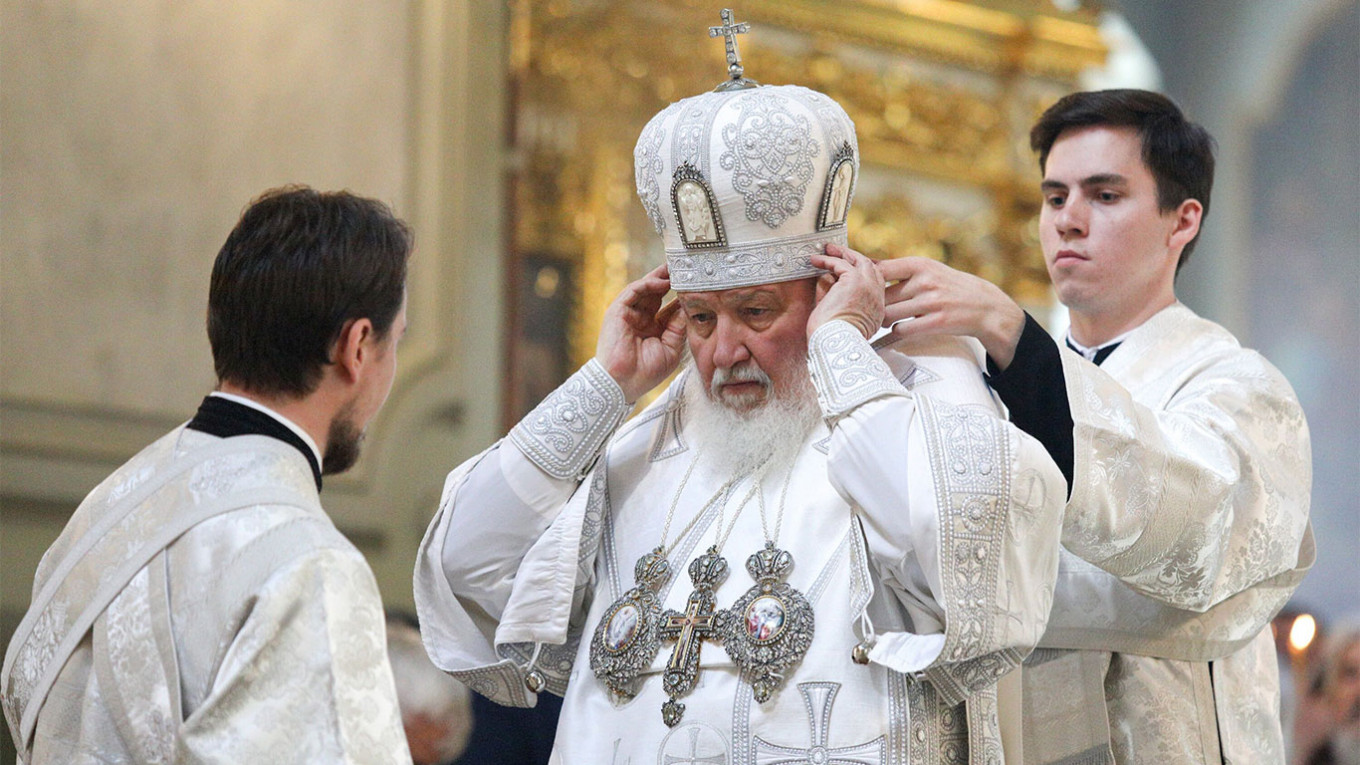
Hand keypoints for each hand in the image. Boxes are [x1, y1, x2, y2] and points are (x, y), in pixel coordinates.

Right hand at [594, 263, 687, 401]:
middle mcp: (640, 319)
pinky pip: (633, 291)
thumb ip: (679, 327)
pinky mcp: (617, 311)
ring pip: (644, 289)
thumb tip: (689, 307)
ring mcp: (628, 314)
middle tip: (685, 268)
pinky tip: (662, 282)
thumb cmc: (645, 373)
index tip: (696, 286)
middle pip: (656, 294)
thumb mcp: (671, 348)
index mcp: (652, 330)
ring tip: (676, 270)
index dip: (680, 296)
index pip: (668, 307)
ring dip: (660, 278)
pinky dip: (647, 284)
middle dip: (670, 280)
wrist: (623, 383)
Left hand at [808, 244, 884, 338]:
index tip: (847, 270)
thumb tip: (825, 278)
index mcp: (876, 311)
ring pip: (859, 262)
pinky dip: (828, 260)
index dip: (862, 275)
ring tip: (828, 249)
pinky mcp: (855, 281)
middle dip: (854, 258)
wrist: (835, 345)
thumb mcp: (838, 318)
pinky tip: (816, 260)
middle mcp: (876, 298)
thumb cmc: (833, 340)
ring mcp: (868, 288)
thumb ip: (835, 298)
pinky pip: (841, 264)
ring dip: (842, 254)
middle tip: (839, 253)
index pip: (874, 285)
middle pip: (871, 269)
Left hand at [879, 257, 1025, 368]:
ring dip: (883, 320)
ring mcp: (931, 302)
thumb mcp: (930, 270)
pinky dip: (897, 331)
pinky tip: (902, 328)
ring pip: (888, 315)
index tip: (861, 288)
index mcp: (921, 265)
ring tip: (886, 320)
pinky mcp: (936, 322)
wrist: (985, 307)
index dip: (867, 281)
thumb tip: (866, 266)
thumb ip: (901, 271)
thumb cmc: (950, 288)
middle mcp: (925, 281)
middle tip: (872, 311)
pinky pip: (902, 330)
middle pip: (881, 296)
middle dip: (874, 306)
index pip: (881, 269)